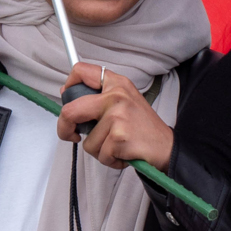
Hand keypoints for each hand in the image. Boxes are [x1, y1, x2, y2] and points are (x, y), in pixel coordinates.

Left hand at [57, 62, 174, 169]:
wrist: (166, 146)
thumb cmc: (143, 127)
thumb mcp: (124, 101)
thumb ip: (100, 98)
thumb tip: (68, 97)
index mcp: (117, 83)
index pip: (82, 71)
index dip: (68, 85)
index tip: (67, 98)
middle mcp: (116, 95)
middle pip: (70, 110)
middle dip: (64, 128)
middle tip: (72, 135)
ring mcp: (117, 116)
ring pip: (87, 141)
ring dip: (99, 150)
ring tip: (117, 145)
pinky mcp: (118, 136)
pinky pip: (100, 155)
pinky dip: (110, 160)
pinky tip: (123, 153)